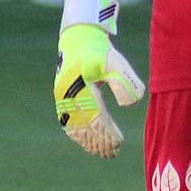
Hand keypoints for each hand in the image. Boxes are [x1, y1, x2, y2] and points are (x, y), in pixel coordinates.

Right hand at [54, 23, 144, 158]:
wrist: (80, 38)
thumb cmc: (100, 51)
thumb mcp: (115, 62)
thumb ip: (124, 81)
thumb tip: (128, 104)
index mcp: (82, 89)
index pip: (96, 119)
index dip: (107, 134)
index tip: (119, 143)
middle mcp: (69, 97)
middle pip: (85, 127)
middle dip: (99, 142)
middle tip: (114, 152)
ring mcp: (63, 99)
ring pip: (76, 128)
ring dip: (89, 142)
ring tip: (103, 152)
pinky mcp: (61, 99)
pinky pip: (68, 123)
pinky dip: (79, 136)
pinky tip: (89, 143)